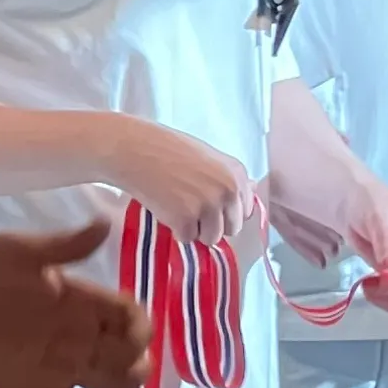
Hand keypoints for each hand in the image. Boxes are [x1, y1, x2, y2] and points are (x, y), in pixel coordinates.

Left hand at [0, 221, 151, 387]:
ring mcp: (59, 368)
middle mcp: (77, 335)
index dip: (140, 325)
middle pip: (127, 354)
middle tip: (131, 371)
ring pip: (109, 384)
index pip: (127, 314)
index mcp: (78, 299)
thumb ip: (62, 246)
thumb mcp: (14, 251)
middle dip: (138, 364)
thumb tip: (109, 225)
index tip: (135, 336)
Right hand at [107, 118, 258, 242]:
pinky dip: (175, 229)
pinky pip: (187, 239)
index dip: (224, 211)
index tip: (205, 201)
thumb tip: (253, 188)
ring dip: (194, 229)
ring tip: (176, 206)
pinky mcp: (186, 219)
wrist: (133, 149)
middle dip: (211, 223)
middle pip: (231, 228)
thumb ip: (230, 178)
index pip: (244, 212)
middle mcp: (229, 190)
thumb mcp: (210, 158)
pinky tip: (165, 209)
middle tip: (188, 205)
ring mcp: (209, 205)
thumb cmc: (169, 151)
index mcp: (237, 174)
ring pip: (211, 238)